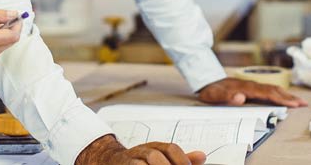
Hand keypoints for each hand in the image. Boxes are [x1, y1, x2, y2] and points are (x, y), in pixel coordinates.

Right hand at [76, 134, 204, 164]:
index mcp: (154, 147)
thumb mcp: (160, 158)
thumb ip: (180, 159)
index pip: (170, 148)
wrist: (108, 160)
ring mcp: (129, 160)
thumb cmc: (138, 162)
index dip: (181, 159)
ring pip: (142, 163)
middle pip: (155, 155)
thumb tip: (202, 156)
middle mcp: (141, 151)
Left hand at [197, 77, 306, 107]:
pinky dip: (279, 93)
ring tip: (299, 100)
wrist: (206, 80)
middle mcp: (251, 85)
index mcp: (245, 88)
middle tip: (303, 103)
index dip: (280, 99)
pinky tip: (284, 96)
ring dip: (286, 95)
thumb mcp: (214, 95)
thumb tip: (241, 98)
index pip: (267, 93)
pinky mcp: (251, 87)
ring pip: (272, 88)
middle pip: (273, 90)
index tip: (293, 104)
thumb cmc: (211, 89)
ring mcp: (252, 85)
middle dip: (289, 97)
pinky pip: (268, 89)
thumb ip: (226, 97)